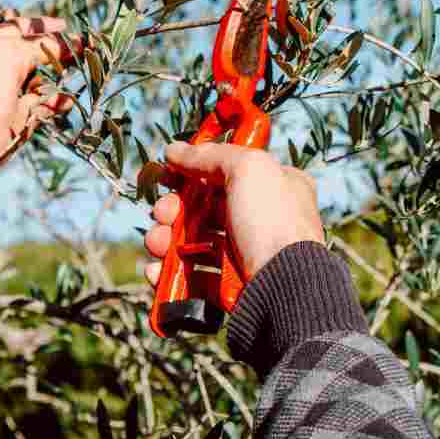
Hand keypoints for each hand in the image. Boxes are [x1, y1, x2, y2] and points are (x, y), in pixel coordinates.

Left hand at [0, 13, 72, 180]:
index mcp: (8, 57)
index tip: (82, 46)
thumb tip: (62, 100)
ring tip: (10, 22)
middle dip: (39, 26)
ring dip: (0, 22)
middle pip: (15, 26)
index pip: (46, 47)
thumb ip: (39, 106)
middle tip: (56, 25)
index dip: (67, 48)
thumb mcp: (15, 126)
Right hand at [143, 142, 323, 287]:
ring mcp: (246, 255)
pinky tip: (159, 271)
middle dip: (173, 209)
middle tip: (161, 213)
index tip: (168, 171)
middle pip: (204, 207)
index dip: (195, 169)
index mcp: (277, 187)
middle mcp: (263, 220)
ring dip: (166, 240)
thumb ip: (210, 154)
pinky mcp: (231, 286)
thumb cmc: (273, 222)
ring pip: (194, 241)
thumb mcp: (248, 169)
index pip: (229, 170)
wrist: (283, 289)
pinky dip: (171, 273)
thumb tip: (175, 150)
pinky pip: (194, 276)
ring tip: (157, 245)